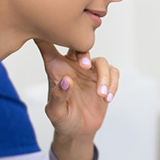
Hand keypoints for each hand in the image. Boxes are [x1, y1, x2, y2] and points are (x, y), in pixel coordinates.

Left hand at [34, 39, 118, 159]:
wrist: (78, 130)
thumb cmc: (62, 118)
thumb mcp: (55, 112)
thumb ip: (58, 96)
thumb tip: (67, 81)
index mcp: (56, 69)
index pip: (48, 48)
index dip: (46, 37)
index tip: (48, 29)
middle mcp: (73, 66)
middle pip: (79, 46)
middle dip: (83, 52)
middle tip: (84, 66)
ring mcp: (90, 71)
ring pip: (101, 61)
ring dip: (103, 76)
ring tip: (100, 94)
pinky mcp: (104, 79)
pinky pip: (113, 73)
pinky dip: (112, 85)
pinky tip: (106, 98)